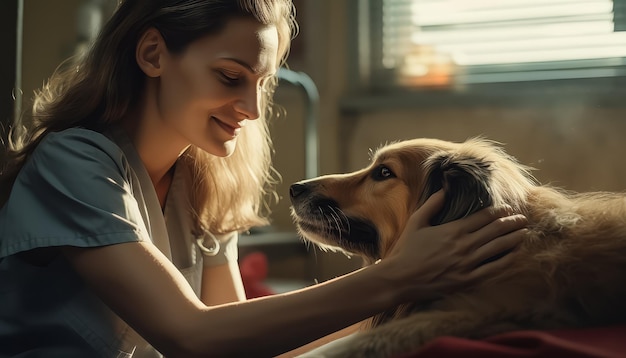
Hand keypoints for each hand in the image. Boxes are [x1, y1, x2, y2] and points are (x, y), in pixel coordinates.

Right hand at [380, 190, 527, 302]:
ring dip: (514, 239)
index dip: (499, 211)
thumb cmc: (406, 250)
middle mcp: (464, 246)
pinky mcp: (467, 280)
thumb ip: (432, 204)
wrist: (399, 278)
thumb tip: (444, 189)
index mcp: (452, 230)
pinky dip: (507, 260)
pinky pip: (493, 269)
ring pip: (498, 248)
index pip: (483, 217)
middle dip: (512, 223)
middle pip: (496, 230)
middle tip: (523, 218)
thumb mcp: (416, 222)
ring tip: (524, 233)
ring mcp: (467, 264)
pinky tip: (515, 255)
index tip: (508, 208)